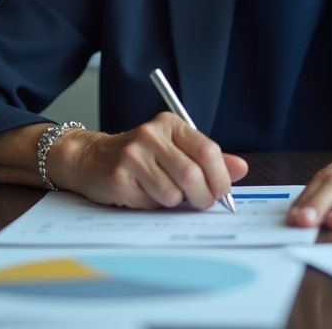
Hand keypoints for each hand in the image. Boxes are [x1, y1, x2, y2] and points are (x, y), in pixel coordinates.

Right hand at [51, 112, 247, 209]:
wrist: (90, 158)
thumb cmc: (140, 156)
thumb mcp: (175, 150)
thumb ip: (208, 159)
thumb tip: (241, 169)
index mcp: (171, 125)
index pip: (208, 150)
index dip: (221, 176)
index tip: (223, 191)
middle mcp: (151, 135)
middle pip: (192, 175)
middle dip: (203, 196)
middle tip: (202, 202)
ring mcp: (133, 155)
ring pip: (172, 193)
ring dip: (175, 202)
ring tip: (165, 194)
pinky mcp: (118, 177)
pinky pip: (150, 202)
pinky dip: (154, 205)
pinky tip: (144, 194)